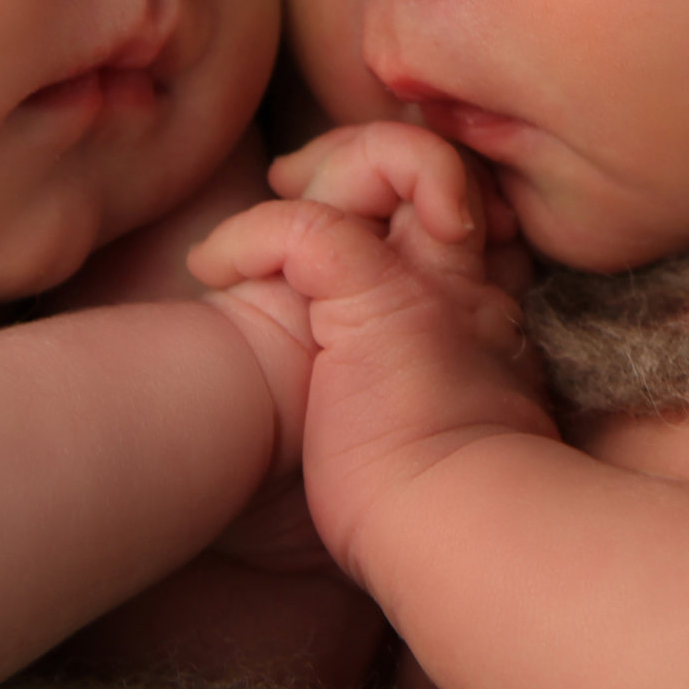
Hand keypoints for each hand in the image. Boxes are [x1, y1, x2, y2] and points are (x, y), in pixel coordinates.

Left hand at [191, 123, 555, 573]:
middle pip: (441, 161)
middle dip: (371, 153)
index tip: (362, 219)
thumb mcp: (424, 425)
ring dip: (326, 162)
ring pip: (394, 157)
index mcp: (478, 313)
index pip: (461, 206)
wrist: (452, 534)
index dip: (416, 189)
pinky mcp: (376, 301)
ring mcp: (425, 284)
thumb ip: (403, 384)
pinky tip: (211, 268)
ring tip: (277, 189)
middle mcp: (462, 283)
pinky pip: (306, 225)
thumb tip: (334, 382)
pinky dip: (248, 235)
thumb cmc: (419, 511)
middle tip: (298, 179)